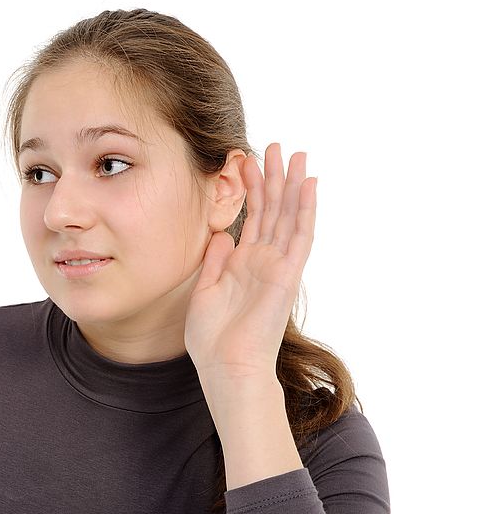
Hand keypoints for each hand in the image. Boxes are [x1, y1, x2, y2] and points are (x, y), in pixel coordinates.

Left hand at [184, 143, 317, 383]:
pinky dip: (305, 210)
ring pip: (288, 216)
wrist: (227, 366)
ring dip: (292, 185)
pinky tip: (308, 185)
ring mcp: (277, 266)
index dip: (249, 189)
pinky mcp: (288, 275)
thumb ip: (214, 260)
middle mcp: (262, 260)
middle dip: (272, 178)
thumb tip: (221, 233)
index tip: (243, 161)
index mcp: (242, 263)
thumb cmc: (213, 338)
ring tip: (296, 155)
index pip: (250, 217)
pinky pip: (300, 237)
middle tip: (273, 147)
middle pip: (271, 210)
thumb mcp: (204, 290)